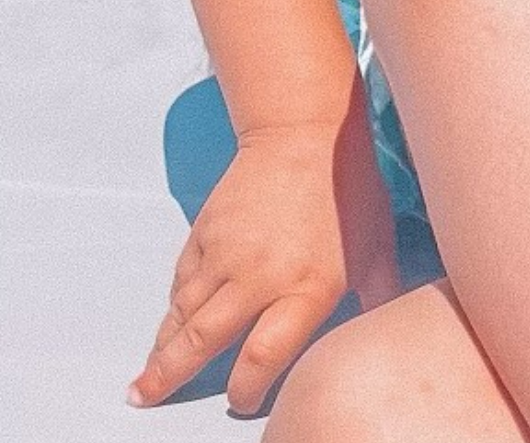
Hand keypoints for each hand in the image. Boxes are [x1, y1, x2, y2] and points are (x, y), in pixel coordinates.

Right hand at [128, 103, 398, 413]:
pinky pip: (183, 278)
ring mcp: (225, 253)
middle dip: (170, 377)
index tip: (241, 400)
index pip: (262, 358)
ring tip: (148, 374)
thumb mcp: (376, 244)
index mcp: (305, 288)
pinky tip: (172, 319)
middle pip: (202, 342)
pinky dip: (175, 302)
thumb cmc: (348, 187)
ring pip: (183, 312)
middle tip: (145, 399)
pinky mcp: (205, 230)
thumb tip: (384, 327)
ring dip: (164, 346)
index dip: (246, 390)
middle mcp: (258, 277)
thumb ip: (377, 293)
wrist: (305, 130)